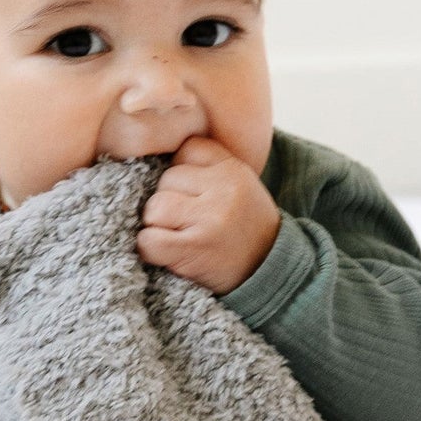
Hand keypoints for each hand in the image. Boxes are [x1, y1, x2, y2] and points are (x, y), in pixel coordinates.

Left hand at [135, 135, 281, 295]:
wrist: (271, 271)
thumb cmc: (244, 227)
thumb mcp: (239, 185)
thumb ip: (207, 167)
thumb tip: (155, 160)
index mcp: (233, 169)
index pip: (187, 149)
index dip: (183, 173)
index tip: (194, 194)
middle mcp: (223, 189)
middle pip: (165, 180)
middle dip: (168, 202)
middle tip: (189, 223)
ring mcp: (209, 218)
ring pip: (154, 208)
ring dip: (157, 226)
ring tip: (181, 237)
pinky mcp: (194, 247)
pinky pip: (148, 240)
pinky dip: (151, 250)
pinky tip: (170, 254)